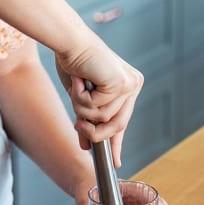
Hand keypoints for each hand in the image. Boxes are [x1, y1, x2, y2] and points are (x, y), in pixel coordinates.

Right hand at [54, 40, 143, 166]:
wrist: (69, 42)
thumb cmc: (74, 63)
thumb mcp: (81, 99)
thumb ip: (87, 120)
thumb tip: (85, 145)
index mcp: (128, 86)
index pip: (123, 121)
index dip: (117, 143)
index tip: (116, 162)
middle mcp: (133, 85)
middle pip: (117, 126)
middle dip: (95, 131)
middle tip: (78, 126)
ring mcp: (129, 84)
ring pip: (103, 118)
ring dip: (82, 108)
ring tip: (76, 88)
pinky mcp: (120, 84)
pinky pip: (96, 109)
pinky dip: (82, 98)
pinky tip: (80, 80)